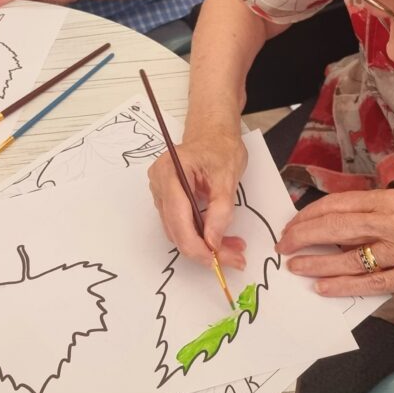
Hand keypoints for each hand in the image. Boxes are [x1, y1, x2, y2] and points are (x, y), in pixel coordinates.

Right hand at [148, 131, 248, 269]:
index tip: (218, 259)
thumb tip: (213, 242)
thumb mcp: (228, 175)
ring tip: (232, 247)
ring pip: (179, 231)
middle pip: (176, 229)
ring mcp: (161, 192)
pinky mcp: (167, 200)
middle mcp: (159, 183)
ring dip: (204, 244)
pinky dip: (200, 235)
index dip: (197, 244)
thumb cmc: (219, 146)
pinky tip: (218, 237)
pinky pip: (181, 225)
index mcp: (171, 171)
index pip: (178, 217)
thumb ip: (220, 209)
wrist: (213, 134)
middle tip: (234, 257)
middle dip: (204, 249)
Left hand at [278, 189, 393, 296]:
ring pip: (350, 255)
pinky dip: (344, 285)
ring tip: (296, 267)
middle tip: (284, 243)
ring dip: (318, 262)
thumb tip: (351, 219)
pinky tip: (324, 288)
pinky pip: (371, 282)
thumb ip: (388, 211)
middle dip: (306, 234)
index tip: (293, 220)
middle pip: (339, 225)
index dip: (313, 212)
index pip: (343, 202)